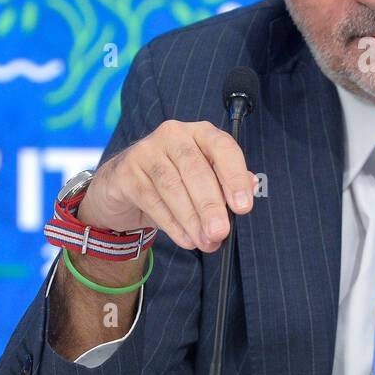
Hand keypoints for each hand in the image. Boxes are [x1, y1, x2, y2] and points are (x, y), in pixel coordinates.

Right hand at [76, 120, 255, 253]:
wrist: (122, 184)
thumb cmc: (173, 179)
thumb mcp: (203, 179)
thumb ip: (227, 181)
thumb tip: (252, 187)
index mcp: (200, 133)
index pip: (223, 147)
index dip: (235, 177)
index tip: (243, 207)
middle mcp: (174, 135)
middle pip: (196, 170)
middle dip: (211, 206)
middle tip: (221, 232)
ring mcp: (147, 151)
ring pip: (173, 187)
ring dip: (191, 219)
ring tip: (205, 242)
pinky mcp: (126, 171)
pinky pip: (152, 200)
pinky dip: (172, 224)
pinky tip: (186, 239)